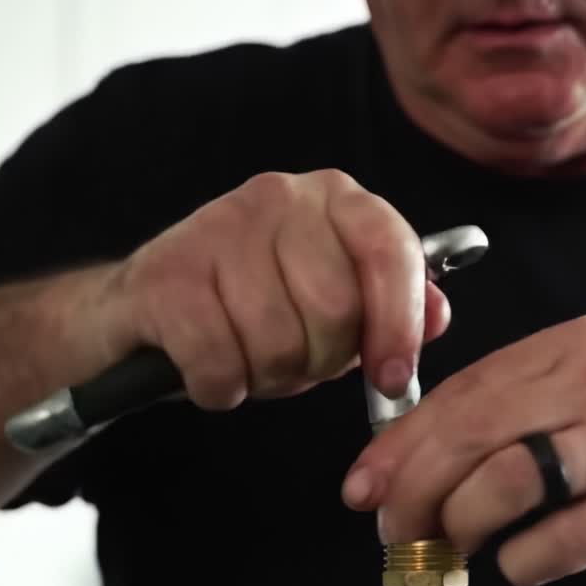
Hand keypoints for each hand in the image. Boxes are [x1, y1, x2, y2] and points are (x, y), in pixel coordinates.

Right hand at [88, 169, 449, 409]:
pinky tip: (211, 370)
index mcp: (337, 200)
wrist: (147, 312)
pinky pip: (218, 361)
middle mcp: (280, 197)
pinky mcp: (165, 274)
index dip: (399, 325)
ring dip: (266, 377)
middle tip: (294, 360)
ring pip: (278, 342)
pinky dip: (220, 388)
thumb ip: (396, 310)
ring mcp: (217, 227)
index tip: (392, 379)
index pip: (390, 252)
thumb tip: (438, 316)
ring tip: (249, 358)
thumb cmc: (258, 310)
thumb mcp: (340, 308)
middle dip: (319, 361)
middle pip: (335, 311)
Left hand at [342, 315, 585, 585]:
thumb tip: (430, 451)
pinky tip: (521, 561)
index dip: (402, 444)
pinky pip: (561, 540)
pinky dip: (522, 561)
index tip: (367, 484)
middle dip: (416, 489)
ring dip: (462, 526)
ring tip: (457, 546)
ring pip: (506, 482)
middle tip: (396, 528)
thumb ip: (524, 399)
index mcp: (576, 347)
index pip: (463, 391)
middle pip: (472, 433)